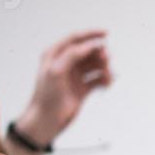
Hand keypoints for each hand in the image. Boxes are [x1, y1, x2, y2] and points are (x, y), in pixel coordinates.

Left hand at [14, 30, 112, 146]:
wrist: (47, 120)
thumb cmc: (46, 97)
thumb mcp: (56, 71)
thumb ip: (71, 55)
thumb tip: (88, 46)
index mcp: (55, 55)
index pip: (75, 39)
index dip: (91, 34)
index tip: (106, 34)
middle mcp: (65, 63)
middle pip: (88, 52)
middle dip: (99, 54)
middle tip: (106, 60)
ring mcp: (74, 76)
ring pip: (94, 66)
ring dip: (103, 69)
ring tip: (107, 77)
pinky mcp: (82, 89)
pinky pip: (97, 80)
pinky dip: (104, 81)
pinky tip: (107, 84)